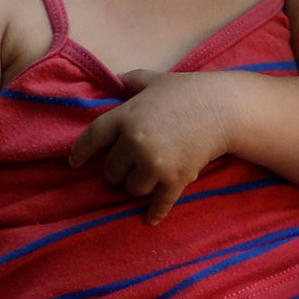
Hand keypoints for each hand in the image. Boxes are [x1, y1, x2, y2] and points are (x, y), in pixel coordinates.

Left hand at [67, 73, 233, 224]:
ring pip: (132, 188)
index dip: (80, 153)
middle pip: (111, 170)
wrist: (224, 108)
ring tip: (147, 177)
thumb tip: (115, 78)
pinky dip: (154, 213)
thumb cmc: (188, 90)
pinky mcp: (175, 179)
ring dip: (137, 185)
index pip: (92, 139)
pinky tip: (150, 220)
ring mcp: (155, 163)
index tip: (74, 163)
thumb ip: (132, 80)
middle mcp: (135, 142)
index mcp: (125, 117)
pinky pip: (159, 203)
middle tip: (128, 166)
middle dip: (118, 170)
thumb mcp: (155, 80)